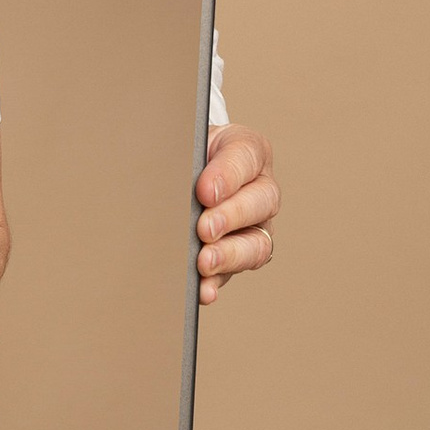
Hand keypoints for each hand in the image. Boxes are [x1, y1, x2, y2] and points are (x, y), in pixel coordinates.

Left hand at [196, 127, 277, 305]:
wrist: (179, 171)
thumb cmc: (185, 152)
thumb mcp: (182, 141)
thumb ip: (181, 153)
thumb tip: (168, 180)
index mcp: (248, 150)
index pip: (245, 157)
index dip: (227, 176)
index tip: (204, 191)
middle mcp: (260, 189)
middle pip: (261, 202)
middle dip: (230, 217)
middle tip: (204, 229)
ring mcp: (256, 224)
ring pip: (258, 243)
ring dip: (230, 255)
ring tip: (205, 263)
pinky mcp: (240, 254)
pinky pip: (236, 271)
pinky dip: (218, 281)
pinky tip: (204, 288)